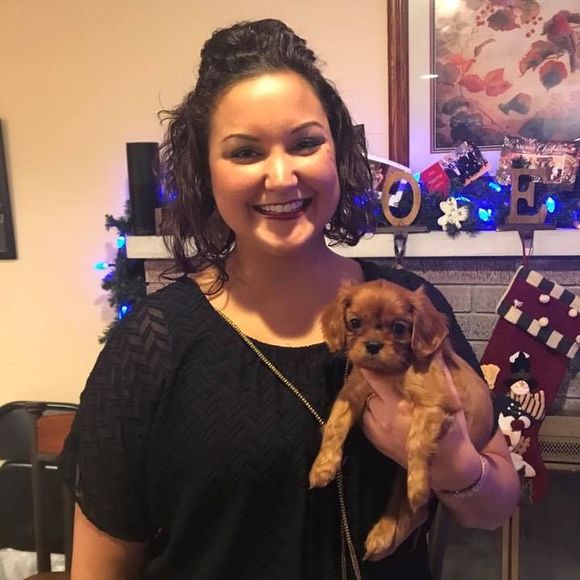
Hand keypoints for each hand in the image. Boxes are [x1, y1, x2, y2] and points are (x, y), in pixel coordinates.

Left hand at [360, 363, 481, 491]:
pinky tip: (381, 405)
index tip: (372, 353)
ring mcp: (378, 432)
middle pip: (367, 389)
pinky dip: (370, 409)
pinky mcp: (375, 442)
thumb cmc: (452, 430)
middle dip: (371, 377)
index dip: (373, 365)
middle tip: (374, 366)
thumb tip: (431, 347)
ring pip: (364, 403)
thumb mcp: (450, 398)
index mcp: (402, 405)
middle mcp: (386, 418)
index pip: (377, 378)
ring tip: (380, 388)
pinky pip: (364, 418)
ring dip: (370, 394)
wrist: (449, 467)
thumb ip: (438, 371)